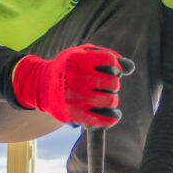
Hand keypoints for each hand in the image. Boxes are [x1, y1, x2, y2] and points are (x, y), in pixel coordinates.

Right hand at [11, 44, 134, 125]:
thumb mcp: (83, 53)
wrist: (41, 85)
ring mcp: (75, 98)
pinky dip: (112, 117)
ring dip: (111, 99)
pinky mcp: (75, 115)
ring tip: (104, 97)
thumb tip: (131, 68)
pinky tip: (113, 113)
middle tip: (105, 85)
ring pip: (111, 100)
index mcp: (78, 59)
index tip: (110, 69)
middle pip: (113, 82)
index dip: (115, 66)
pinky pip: (103, 120)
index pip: (111, 61)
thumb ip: (108, 55)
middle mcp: (76, 78)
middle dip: (113, 83)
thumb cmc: (68, 67)